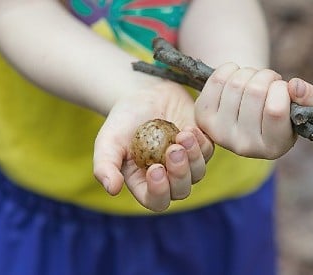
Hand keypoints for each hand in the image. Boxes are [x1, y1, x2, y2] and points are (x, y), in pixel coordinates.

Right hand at [93, 81, 213, 211]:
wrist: (142, 93)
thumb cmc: (122, 120)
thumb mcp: (107, 142)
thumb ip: (105, 166)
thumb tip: (112, 189)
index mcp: (145, 183)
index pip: (157, 201)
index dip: (159, 191)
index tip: (155, 168)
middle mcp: (169, 178)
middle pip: (181, 191)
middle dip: (179, 173)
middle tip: (173, 150)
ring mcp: (187, 163)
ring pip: (198, 173)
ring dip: (193, 158)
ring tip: (183, 135)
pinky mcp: (200, 145)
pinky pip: (208, 152)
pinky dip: (201, 142)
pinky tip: (190, 129)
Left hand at [195, 62, 312, 158]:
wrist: (246, 112)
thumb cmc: (277, 109)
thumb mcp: (299, 107)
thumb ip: (309, 98)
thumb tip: (295, 86)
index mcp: (272, 148)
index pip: (276, 109)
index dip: (281, 89)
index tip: (283, 88)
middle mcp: (244, 147)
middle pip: (255, 92)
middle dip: (266, 76)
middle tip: (269, 81)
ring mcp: (220, 133)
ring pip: (236, 83)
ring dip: (250, 71)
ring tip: (254, 80)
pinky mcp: (203, 118)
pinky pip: (217, 80)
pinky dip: (230, 69)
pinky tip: (236, 76)